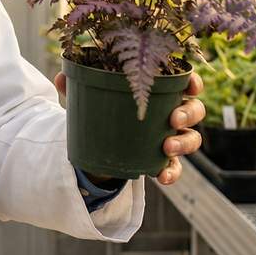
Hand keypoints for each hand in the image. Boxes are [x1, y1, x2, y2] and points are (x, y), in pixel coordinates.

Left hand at [54, 71, 205, 186]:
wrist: (98, 145)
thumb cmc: (102, 111)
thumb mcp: (88, 98)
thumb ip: (76, 88)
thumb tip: (60, 78)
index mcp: (159, 90)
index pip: (185, 81)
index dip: (193, 82)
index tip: (190, 84)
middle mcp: (171, 113)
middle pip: (195, 109)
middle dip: (188, 113)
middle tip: (173, 118)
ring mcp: (171, 138)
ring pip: (192, 138)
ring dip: (184, 142)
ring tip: (166, 147)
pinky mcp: (164, 161)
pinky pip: (176, 168)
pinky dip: (171, 173)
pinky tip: (161, 176)